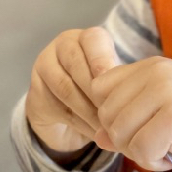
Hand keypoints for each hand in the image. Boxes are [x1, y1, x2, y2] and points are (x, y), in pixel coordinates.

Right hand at [25, 27, 120, 157]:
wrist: (64, 110)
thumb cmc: (98, 90)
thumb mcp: (113, 81)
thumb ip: (121, 82)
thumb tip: (137, 97)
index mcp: (86, 38)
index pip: (92, 38)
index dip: (102, 59)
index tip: (115, 82)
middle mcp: (61, 47)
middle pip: (76, 64)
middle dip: (97, 91)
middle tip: (115, 112)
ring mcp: (44, 67)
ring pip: (66, 88)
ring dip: (89, 110)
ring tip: (108, 127)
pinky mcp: (35, 92)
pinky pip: (58, 107)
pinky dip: (79, 123)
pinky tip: (94, 132)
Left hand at [90, 57, 171, 171]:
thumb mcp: (156, 115)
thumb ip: (124, 120)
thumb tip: (97, 137)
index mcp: (150, 66)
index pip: (99, 88)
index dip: (111, 114)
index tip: (139, 125)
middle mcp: (157, 72)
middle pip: (107, 114)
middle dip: (125, 138)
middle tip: (156, 141)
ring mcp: (167, 92)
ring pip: (120, 134)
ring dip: (140, 152)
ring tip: (167, 146)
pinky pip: (141, 149)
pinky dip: (155, 161)